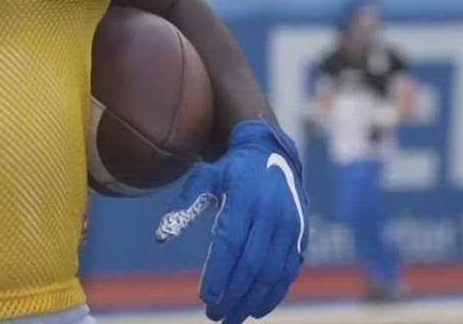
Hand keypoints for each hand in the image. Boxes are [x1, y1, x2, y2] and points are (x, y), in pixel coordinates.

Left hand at [156, 121, 307, 323]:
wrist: (272, 154)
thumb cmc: (231, 170)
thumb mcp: (205, 177)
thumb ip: (183, 205)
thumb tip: (161, 237)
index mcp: (245, 199)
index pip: (230, 244)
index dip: (219, 273)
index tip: (205, 298)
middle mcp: (271, 214)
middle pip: (251, 264)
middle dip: (233, 294)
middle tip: (214, 316)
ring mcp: (290, 226)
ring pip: (272, 272)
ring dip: (252, 300)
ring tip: (232, 318)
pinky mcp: (301, 236)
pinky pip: (288, 271)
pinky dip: (274, 294)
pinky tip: (256, 310)